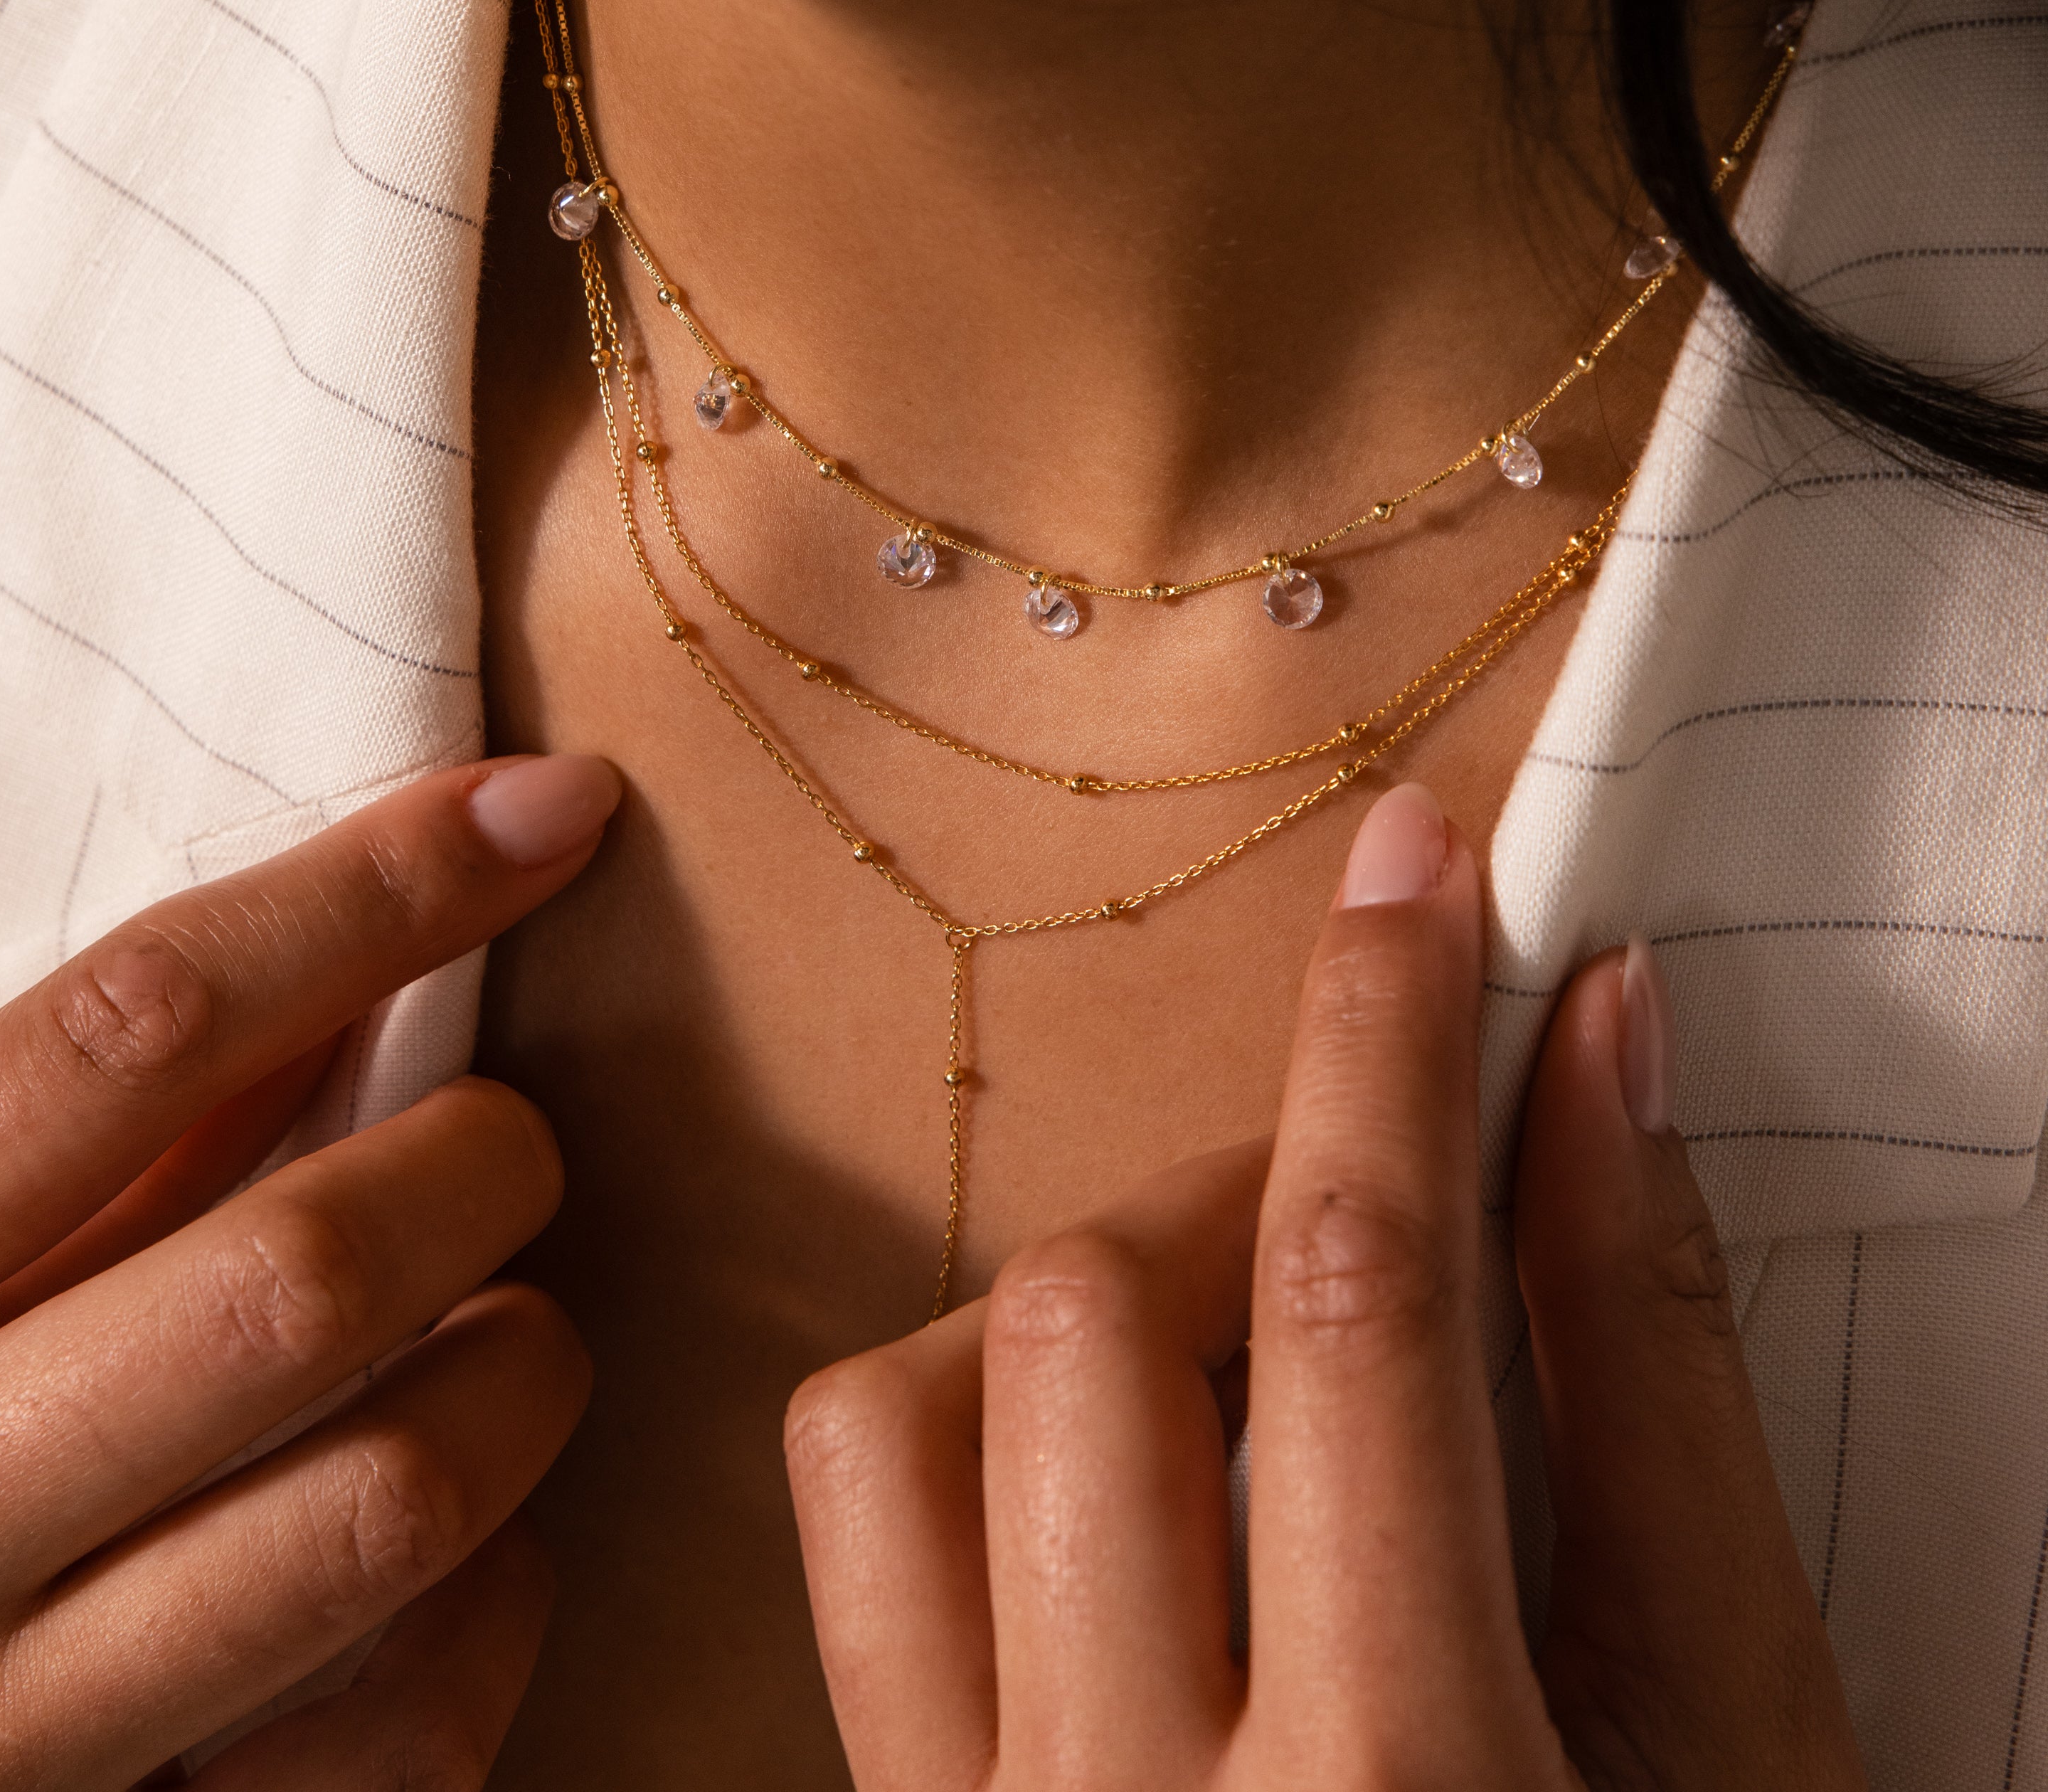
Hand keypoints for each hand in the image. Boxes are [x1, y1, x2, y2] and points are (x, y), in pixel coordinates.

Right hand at [0, 753, 616, 1790]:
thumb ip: (95, 1127)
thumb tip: (368, 950)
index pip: (129, 1033)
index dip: (368, 896)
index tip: (545, 813)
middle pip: (299, 1274)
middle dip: (481, 1169)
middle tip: (506, 1154)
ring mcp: (6, 1731)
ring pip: (395, 1495)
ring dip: (520, 1372)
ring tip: (502, 1334)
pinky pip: (410, 1718)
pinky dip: (497, 1603)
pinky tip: (474, 1544)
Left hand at [785, 781, 1865, 1789]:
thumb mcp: (1735, 1733)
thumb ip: (1651, 1373)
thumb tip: (1597, 1059)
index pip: (1352, 1295)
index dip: (1384, 1041)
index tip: (1416, 881)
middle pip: (1086, 1329)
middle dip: (1238, 1191)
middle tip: (1362, 1209)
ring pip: (897, 1422)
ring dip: (1064, 1313)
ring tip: (1223, 1352)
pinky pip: (853, 1566)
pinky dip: (968, 1442)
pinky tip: (1120, 1481)